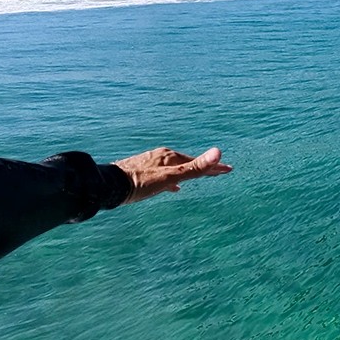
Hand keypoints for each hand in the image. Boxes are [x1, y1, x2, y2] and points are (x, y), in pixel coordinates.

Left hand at [113, 146, 232, 203]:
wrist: (110, 186)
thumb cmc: (141, 183)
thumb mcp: (171, 177)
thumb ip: (195, 167)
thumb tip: (218, 152)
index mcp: (170, 157)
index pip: (198, 162)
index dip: (214, 168)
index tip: (229, 170)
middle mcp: (162, 157)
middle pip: (188, 163)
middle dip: (203, 168)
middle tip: (218, 172)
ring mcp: (151, 163)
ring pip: (176, 168)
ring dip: (188, 172)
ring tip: (197, 179)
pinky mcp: (142, 171)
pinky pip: (164, 174)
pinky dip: (173, 179)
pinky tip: (172, 188)